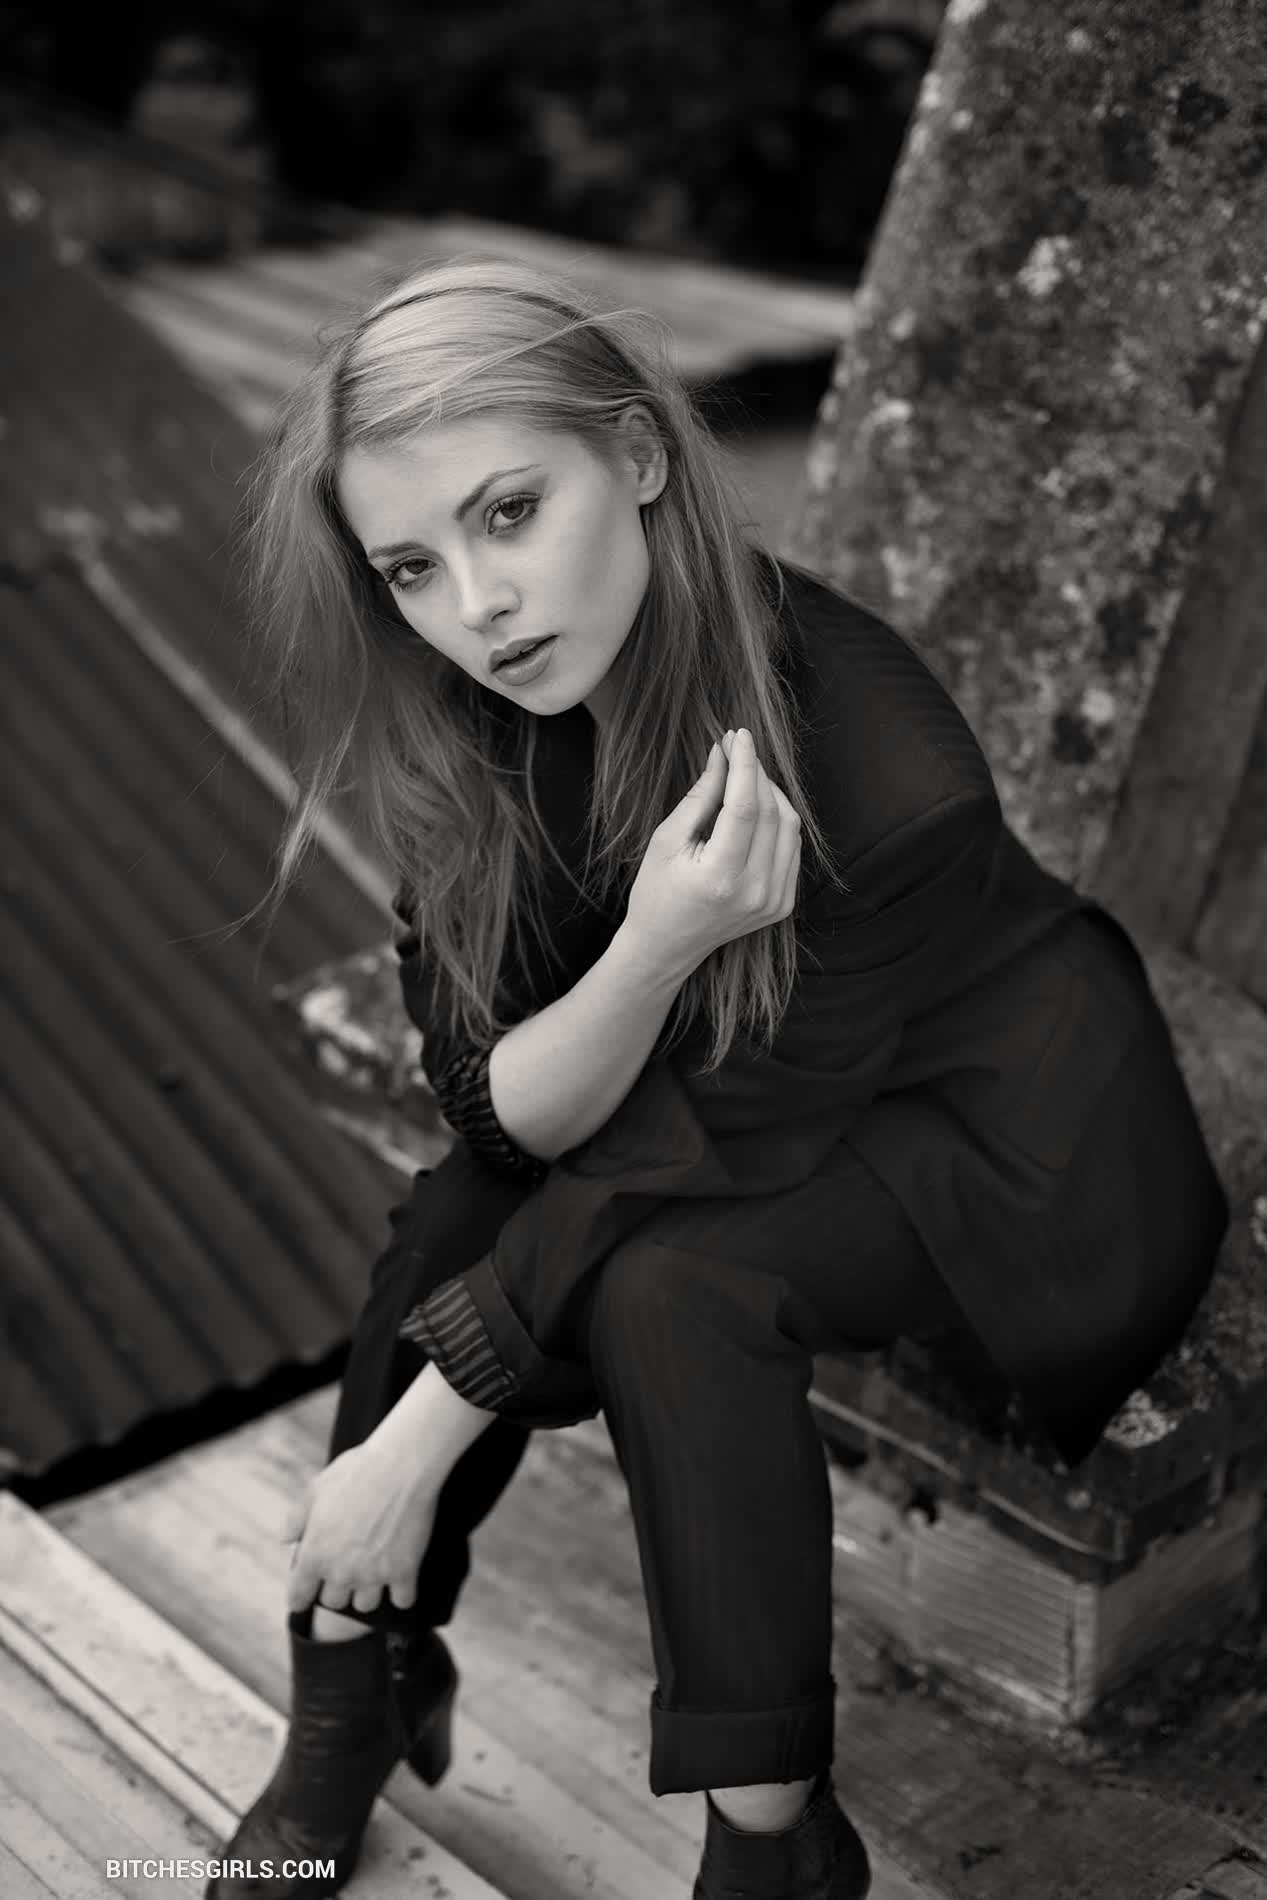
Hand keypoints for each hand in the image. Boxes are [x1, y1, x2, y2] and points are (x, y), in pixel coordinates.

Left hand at [280, 1439, 438, 1616]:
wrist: (401, 1466)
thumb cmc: (356, 1472)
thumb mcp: (315, 1489)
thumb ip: (295, 1520)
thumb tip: (285, 1540)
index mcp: (315, 1555)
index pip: (299, 1596)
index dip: (300, 1598)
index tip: (303, 1599)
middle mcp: (341, 1572)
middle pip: (334, 1602)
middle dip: (338, 1587)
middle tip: (346, 1568)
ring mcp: (374, 1575)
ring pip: (365, 1605)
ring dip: (367, 1591)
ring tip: (373, 1572)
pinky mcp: (404, 1572)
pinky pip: (402, 1601)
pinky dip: (401, 1592)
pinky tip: (401, 1578)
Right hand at [622, 727, 801, 977]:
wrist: (667, 947)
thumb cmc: (656, 892)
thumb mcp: (667, 840)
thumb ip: (701, 796)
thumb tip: (722, 753)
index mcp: (721, 877)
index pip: (745, 806)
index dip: (745, 764)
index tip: (738, 735)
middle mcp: (756, 891)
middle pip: (772, 812)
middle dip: (756, 773)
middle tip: (736, 749)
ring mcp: (774, 901)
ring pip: (790, 826)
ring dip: (770, 793)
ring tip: (744, 777)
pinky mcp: (783, 904)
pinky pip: (791, 847)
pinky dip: (779, 820)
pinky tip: (756, 808)